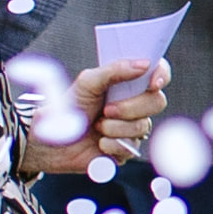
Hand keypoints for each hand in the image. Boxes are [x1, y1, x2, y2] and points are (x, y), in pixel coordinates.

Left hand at [19, 56, 162, 176]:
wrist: (50, 141)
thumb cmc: (68, 107)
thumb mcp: (87, 82)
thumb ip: (114, 70)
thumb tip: (144, 64)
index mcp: (128, 84)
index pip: (158, 73)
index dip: (162, 75)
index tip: (153, 82)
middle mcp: (135, 104)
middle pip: (157, 102)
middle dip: (131, 107)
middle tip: (107, 109)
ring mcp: (132, 127)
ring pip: (143, 126)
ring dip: (116, 127)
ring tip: (97, 126)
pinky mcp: (126, 149)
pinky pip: (132, 147)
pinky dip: (111, 144)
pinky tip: (98, 143)